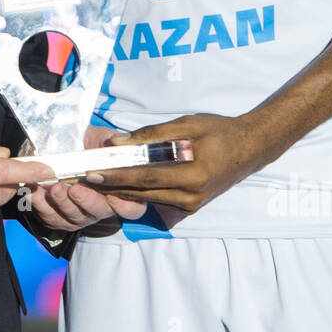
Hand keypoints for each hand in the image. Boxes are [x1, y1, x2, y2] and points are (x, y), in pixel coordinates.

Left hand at [21, 125, 146, 232]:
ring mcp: (79, 214)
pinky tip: (36, 192)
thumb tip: (119, 145)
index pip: (132, 207)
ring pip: (73, 217)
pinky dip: (41, 205)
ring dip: (62, 203)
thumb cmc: (90, 144)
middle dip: (86, 201)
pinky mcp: (57, 216)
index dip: (124, 205)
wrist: (65, 145)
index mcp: (120, 191)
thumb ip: (115, 144)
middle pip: (98, 212)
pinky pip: (50, 217)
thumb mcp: (105, 139)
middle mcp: (101, 207)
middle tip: (75, 188)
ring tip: (53, 188)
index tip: (113, 196)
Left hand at [89, 112, 275, 213]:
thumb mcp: (188, 124)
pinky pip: (157, 198)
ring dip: (120, 189)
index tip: (92, 171)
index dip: (116, 175)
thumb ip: (152, 135)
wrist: (250, 149)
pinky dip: (136, 190)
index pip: (145, 177)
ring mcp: (190, 206)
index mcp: (193, 176)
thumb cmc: (220, 131)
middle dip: (110, 185)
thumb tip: (119, 142)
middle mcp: (190, 197)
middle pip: (141, 192)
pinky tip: (118, 181)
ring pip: (146, 198)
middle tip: (82, 177)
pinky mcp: (188, 207)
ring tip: (94, 179)